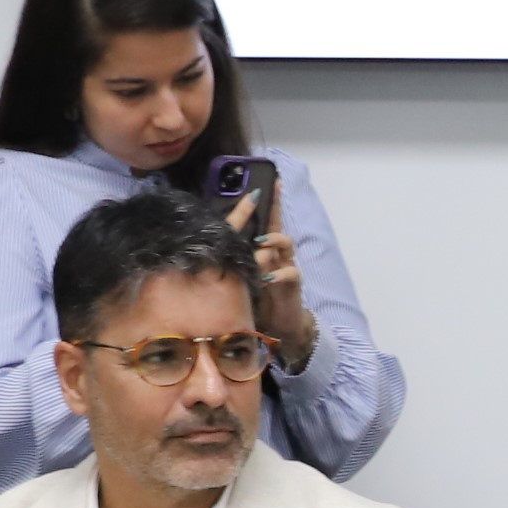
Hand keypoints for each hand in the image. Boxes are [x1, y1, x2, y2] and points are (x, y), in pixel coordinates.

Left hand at [231, 187, 319, 371]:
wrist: (280, 326)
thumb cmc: (258, 299)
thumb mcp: (242, 277)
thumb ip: (237, 262)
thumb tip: (215, 246)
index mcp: (265, 250)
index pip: (266, 222)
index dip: (270, 202)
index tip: (273, 181)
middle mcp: (277, 254)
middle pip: (276, 226)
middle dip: (273, 209)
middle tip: (265, 195)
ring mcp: (286, 266)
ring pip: (283, 243)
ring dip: (270, 242)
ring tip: (259, 246)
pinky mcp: (293, 283)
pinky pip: (287, 271)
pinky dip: (276, 273)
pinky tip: (266, 278)